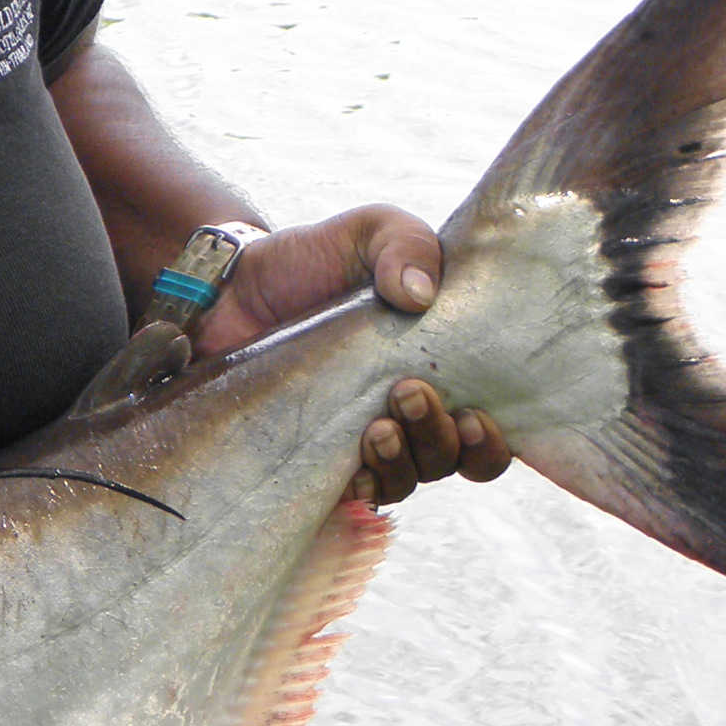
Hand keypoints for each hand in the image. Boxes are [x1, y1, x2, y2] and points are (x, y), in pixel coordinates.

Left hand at [190, 205, 512, 507]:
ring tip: (376, 427)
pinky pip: (350, 492)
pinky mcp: (312, 455)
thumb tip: (420, 294)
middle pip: (450, 460)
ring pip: (404, 481)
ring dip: (401, 462)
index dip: (491, 441)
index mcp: (438, 371)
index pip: (484, 432)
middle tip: (408, 392)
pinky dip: (362, 485)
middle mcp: (406, 415)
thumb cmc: (313, 261)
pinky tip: (353, 464)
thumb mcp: (369, 233)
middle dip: (441, 438)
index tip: (477, 415)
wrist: (233, 285)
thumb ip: (406, 243)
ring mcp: (359, 440)